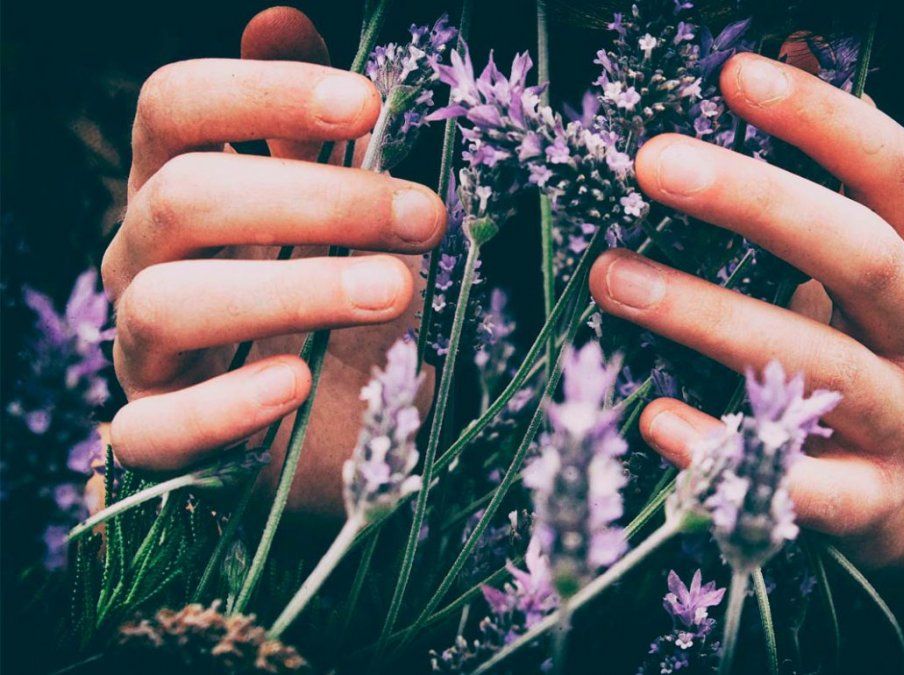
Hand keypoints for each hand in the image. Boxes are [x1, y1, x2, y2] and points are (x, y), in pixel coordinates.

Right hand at [102, 8, 444, 514]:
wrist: (322, 423)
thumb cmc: (326, 301)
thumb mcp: (327, 211)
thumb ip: (302, 126)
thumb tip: (282, 20)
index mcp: (181, 189)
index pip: (173, 108)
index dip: (258, 92)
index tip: (367, 104)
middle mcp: (146, 260)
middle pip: (184, 199)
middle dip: (315, 199)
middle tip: (424, 216)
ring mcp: (145, 352)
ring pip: (168, 304)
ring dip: (293, 290)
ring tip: (398, 289)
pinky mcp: (159, 435)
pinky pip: (154, 431)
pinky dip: (225, 406)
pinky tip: (296, 383)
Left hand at [589, 53, 903, 572]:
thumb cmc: (867, 354)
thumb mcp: (865, 263)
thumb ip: (823, 173)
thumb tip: (784, 45)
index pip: (890, 172)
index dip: (822, 118)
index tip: (735, 75)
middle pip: (857, 254)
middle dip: (756, 202)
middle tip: (650, 164)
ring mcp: (897, 417)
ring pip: (815, 362)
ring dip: (707, 315)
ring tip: (610, 277)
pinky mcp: (864, 499)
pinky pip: (795, 482)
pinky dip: (721, 447)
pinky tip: (653, 418)